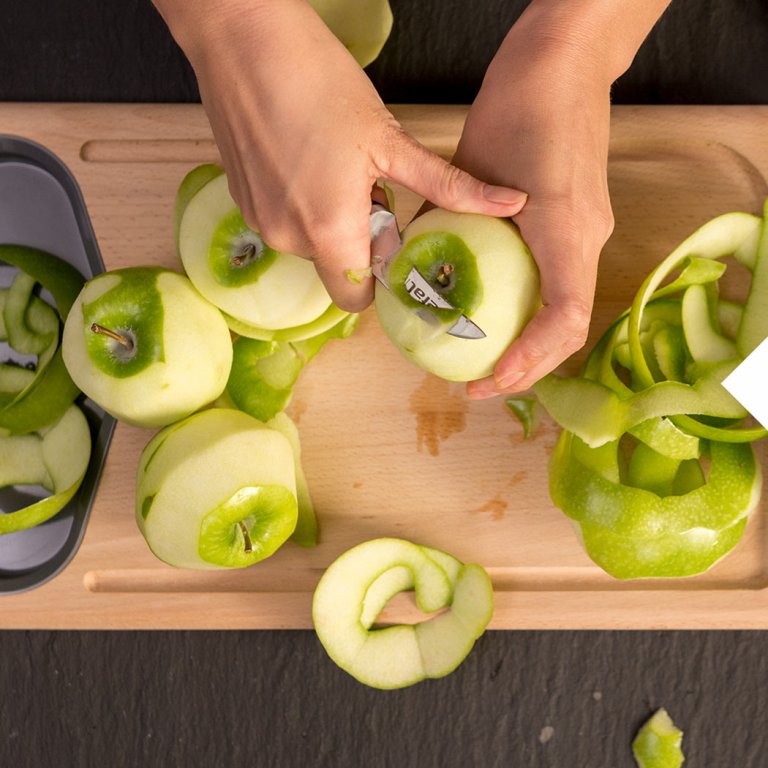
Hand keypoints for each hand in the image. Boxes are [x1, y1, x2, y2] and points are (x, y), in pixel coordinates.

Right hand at [153, 0, 527, 310]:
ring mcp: (259, 221)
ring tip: (337, 167)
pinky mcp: (240, 202)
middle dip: (358, 243)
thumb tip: (512, 204)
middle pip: (336, 270)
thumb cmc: (318, 81)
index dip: (379, 277)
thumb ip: (448, 187)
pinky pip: (284, 223)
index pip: (358, 299)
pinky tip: (307, 160)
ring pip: (310, 246)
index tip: (392, 239)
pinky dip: (302, 206)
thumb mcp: (392, 141)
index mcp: (330, 232)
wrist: (242, 37)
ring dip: (330, 222)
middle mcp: (288, 238)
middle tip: (370, 189)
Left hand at [458, 21, 613, 397]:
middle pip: (567, 328)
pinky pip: (555, 282)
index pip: (565, 318)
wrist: (564, 64)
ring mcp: (586, 233)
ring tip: (484, 364)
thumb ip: (455, 222)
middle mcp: (585, 241)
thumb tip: (417, 266)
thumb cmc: (521, 106)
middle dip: (528, 368)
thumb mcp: (477, 168)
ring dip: (528, 346)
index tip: (490, 379)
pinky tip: (490, 315)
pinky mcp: (576, 224)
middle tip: (477, 386)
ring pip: (562, 310)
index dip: (530, 358)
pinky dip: (528, 313)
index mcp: (568, 232)